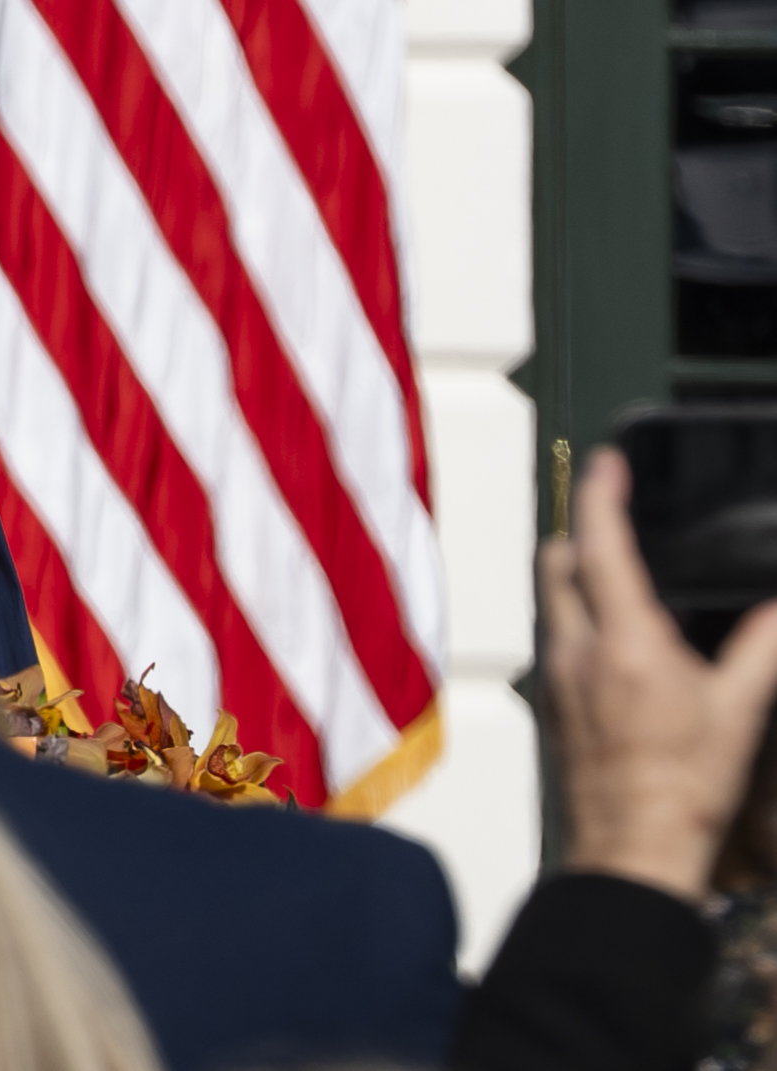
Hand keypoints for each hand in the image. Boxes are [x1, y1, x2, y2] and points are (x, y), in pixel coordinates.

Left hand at [545, 448, 776, 899]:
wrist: (631, 847)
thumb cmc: (683, 786)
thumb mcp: (739, 710)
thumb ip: (762, 648)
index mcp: (624, 641)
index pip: (601, 547)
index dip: (602, 496)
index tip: (609, 462)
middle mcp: (579, 648)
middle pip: (560, 564)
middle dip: (582, 530)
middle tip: (612, 511)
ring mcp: (561, 674)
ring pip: (554, 600)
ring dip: (578, 573)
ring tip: (618, 564)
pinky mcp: (557, 700)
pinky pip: (560, 636)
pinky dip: (580, 615)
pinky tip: (615, 632)